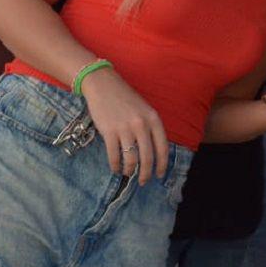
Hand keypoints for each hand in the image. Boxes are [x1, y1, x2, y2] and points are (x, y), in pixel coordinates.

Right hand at [80, 68, 169, 184]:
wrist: (103, 84)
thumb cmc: (125, 98)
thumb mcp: (144, 109)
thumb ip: (150, 127)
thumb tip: (154, 152)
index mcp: (153, 118)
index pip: (162, 147)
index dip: (162, 165)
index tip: (159, 175)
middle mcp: (141, 124)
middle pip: (147, 157)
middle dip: (146, 173)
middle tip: (143, 181)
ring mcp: (125, 128)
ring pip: (131, 159)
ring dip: (130, 171)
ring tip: (128, 173)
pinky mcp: (109, 131)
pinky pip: (114, 155)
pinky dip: (116, 166)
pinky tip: (116, 168)